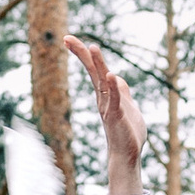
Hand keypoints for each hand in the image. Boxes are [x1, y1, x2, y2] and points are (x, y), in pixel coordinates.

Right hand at [68, 39, 144, 194]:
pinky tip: (111, 75)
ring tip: (92, 48)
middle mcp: (103, 98)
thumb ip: (122, 92)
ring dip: (98, 65)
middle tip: (67, 38)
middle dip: (81, 54)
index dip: (84, 54)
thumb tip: (118, 78)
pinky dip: (113, 87)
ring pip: (101, 81)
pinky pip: (114, 99)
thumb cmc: (127, 133)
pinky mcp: (116, 116)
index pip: (95, 70)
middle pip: (92, 71)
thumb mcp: (128, 107)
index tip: (70, 40)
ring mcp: (108, 107)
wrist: (127, 156)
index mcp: (106, 94)